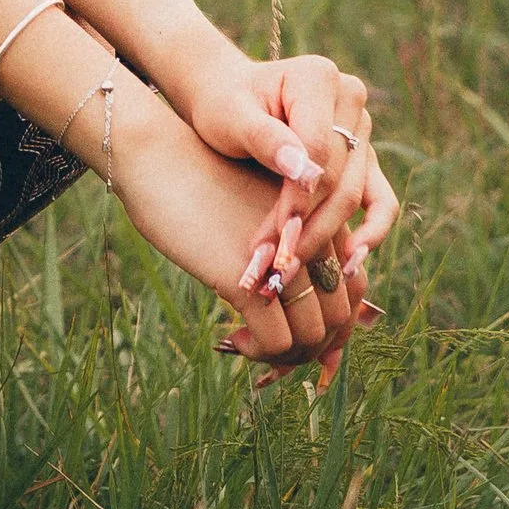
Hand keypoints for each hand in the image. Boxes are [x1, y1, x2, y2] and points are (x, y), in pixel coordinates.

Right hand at [109, 85, 385, 381]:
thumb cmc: (198, 178)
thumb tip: (299, 297)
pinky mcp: (248, 278)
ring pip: (313, 335)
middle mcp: (314, 238)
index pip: (353, 288)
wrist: (154, 153)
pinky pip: (276, 340)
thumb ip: (286, 242)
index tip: (305, 341)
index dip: (336, 324)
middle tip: (277, 353)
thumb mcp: (255, 208)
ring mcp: (283, 258)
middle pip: (339, 317)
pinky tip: (233, 339)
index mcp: (320, 217)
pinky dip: (260, 352)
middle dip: (314, 347)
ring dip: (288, 355)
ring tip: (254, 347)